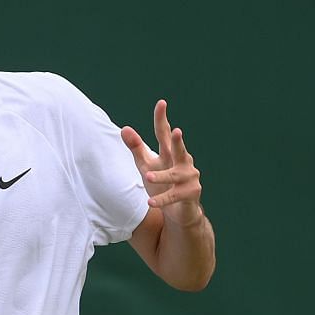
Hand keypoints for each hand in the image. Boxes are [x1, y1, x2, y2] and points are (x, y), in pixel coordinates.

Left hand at [120, 99, 204, 228]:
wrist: (178, 211)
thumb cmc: (162, 184)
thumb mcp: (147, 165)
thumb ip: (137, 148)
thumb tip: (124, 128)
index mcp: (170, 152)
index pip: (164, 133)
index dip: (162, 119)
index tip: (161, 103)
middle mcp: (183, 161)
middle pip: (178, 150)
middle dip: (178, 141)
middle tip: (176, 131)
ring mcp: (189, 177)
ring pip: (173, 175)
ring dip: (161, 176)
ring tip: (148, 176)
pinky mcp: (191, 193)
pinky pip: (173, 196)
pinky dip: (161, 199)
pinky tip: (150, 202)